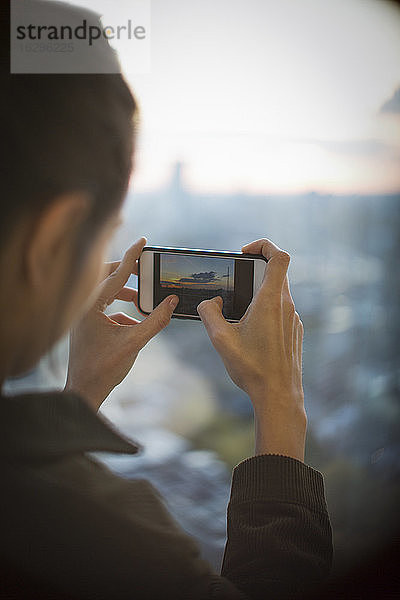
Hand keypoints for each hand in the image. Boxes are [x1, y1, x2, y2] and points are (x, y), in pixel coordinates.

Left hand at [65, 237, 178, 410]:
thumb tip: (172, 301)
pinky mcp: (86, 324)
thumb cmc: (103, 368)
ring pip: (106, 292)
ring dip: (126, 294)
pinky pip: (105, 308)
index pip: (116, 274)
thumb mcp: (134, 342)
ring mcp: (82, 315)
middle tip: (145, 271)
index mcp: (91, 306)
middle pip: (106, 276)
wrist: (84, 390)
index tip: (143, 241)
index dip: (132, 256)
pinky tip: (134, 324)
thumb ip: (155, 320)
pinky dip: (121, 311)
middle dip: (126, 273)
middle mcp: (83, 306)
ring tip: (144, 301)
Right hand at [197, 238, 305, 460]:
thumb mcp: (220, 339)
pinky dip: (265, 310)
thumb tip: (210, 302)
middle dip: (254, 272)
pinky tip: (250, 331)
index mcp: (271, 301)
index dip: (264, 245)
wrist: (279, 396)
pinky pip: (281, 311)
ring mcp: (293, 319)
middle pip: (276, 274)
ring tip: (238, 311)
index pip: (279, 256)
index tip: (245, 252)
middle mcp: (287, 306)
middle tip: (234, 283)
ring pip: (278, 294)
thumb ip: (209, 313)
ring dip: (258, 294)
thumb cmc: (252, 368)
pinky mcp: (294, 331)